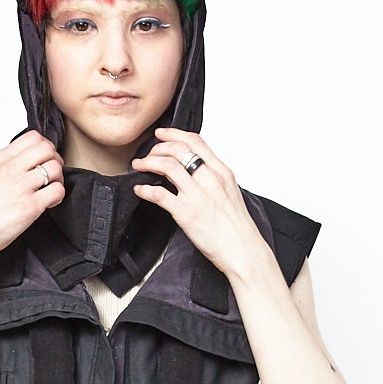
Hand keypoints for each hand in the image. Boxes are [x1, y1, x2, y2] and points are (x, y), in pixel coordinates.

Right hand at [0, 132, 64, 266]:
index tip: (44, 159)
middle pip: (47, 148)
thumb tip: (29, 160)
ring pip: (55, 168)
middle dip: (55, 160)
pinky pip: (57, 190)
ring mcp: (20, 187)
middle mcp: (9, 169)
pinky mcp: (30, 205)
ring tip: (49, 190)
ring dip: (58, 179)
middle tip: (51, 174)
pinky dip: (58, 196)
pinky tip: (49, 203)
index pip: (33, 136)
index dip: (45, 146)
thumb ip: (7, 165)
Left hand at [131, 128, 266, 279]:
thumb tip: (197, 170)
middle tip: (148, 153)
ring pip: (167, 166)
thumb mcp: (231, 192)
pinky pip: (158, 194)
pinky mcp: (185, 213)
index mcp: (221, 172)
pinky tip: (140, 190)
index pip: (195, 141)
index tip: (162, 134)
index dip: (174, 133)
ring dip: (148, 162)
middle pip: (178, 149)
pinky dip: (145, 189)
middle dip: (158, 147)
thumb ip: (214, 178)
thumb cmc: (237, 227)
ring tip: (139, 166)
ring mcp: (197, 195)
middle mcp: (209, 179)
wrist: (243, 250)